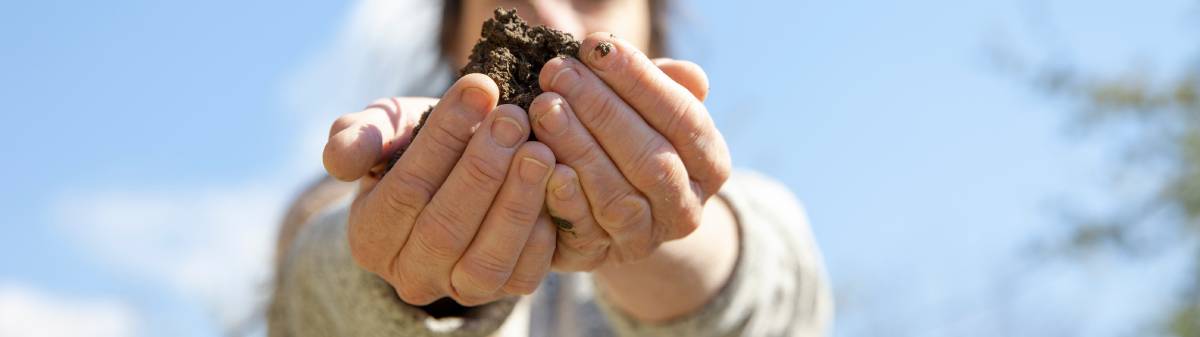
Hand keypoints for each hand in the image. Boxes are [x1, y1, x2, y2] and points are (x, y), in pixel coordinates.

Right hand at [322, 74, 557, 305]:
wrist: (455, 175)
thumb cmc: (414, 147)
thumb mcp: (381, 131)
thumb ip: (357, 137)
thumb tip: (341, 158)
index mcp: (370, 237)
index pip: (405, 190)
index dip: (443, 140)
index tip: (479, 90)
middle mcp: (410, 275)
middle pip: (445, 228)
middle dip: (483, 169)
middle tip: (514, 118)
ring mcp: (459, 290)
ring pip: (487, 259)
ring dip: (517, 202)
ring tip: (540, 150)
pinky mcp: (505, 293)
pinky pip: (525, 273)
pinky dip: (544, 230)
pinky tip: (557, 184)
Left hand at [527, 33, 731, 270]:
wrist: (610, 214)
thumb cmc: (628, 139)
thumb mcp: (649, 110)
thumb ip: (664, 87)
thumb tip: (687, 73)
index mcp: (710, 164)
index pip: (683, 118)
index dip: (641, 82)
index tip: (596, 47)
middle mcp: (686, 208)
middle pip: (651, 159)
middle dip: (602, 110)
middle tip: (559, 73)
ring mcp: (645, 239)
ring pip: (617, 196)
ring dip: (578, 147)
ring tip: (544, 107)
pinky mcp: (602, 258)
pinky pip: (584, 232)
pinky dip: (564, 197)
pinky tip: (541, 162)